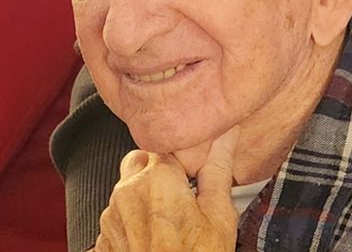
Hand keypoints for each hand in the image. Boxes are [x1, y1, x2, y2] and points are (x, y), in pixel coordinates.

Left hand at [94, 127, 239, 251]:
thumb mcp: (218, 216)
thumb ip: (218, 168)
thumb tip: (227, 134)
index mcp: (159, 177)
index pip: (167, 142)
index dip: (182, 155)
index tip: (192, 171)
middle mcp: (128, 189)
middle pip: (142, 160)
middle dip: (159, 170)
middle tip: (181, 194)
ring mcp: (111, 213)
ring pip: (127, 186)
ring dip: (144, 193)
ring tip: (168, 222)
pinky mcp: (103, 236)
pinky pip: (117, 213)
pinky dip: (132, 217)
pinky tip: (152, 238)